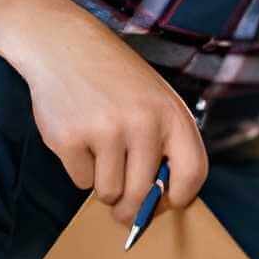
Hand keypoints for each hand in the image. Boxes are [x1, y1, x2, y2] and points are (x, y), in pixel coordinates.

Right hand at [0, 0, 209, 224]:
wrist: (64, 46)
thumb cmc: (116, 78)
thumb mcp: (156, 98)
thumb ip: (166, 142)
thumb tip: (162, 198)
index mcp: (172, 114)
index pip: (193, 173)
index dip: (180, 197)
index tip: (167, 202)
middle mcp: (142, 124)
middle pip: (142, 195)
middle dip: (132, 210)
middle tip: (123, 212)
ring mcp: (104, 132)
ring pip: (108, 192)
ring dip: (103, 184)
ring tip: (99, 151)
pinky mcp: (69, 140)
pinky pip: (80, 181)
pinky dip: (79, 169)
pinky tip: (79, 137)